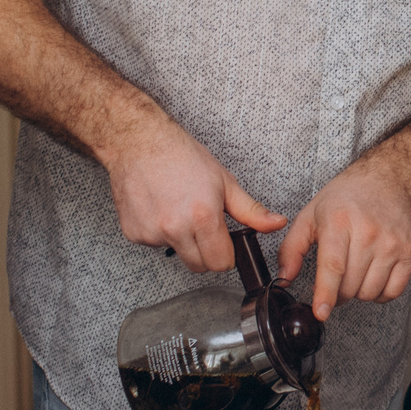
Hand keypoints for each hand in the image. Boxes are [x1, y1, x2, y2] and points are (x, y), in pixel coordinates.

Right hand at [106, 116, 284, 271]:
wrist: (139, 142)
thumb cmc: (181, 156)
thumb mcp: (224, 182)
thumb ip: (251, 211)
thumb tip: (277, 224)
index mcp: (203, 217)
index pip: (221, 264)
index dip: (225, 253)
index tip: (223, 241)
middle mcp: (176, 228)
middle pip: (199, 266)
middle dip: (205, 252)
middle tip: (201, 225)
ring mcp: (152, 233)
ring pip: (176, 255)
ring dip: (181, 241)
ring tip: (178, 211)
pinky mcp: (133, 233)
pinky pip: (154, 244)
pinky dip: (158, 233)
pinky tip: (159, 209)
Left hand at [278, 161, 410, 319]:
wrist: (387, 181)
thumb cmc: (346, 198)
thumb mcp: (310, 215)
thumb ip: (292, 248)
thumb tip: (285, 277)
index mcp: (339, 221)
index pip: (334, 265)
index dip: (326, 293)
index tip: (321, 312)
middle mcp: (368, 232)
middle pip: (350, 285)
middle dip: (337, 293)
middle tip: (334, 279)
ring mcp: (391, 243)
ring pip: (370, 292)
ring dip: (358, 293)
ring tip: (354, 273)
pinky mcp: (409, 252)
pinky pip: (393, 291)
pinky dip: (379, 294)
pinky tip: (372, 278)